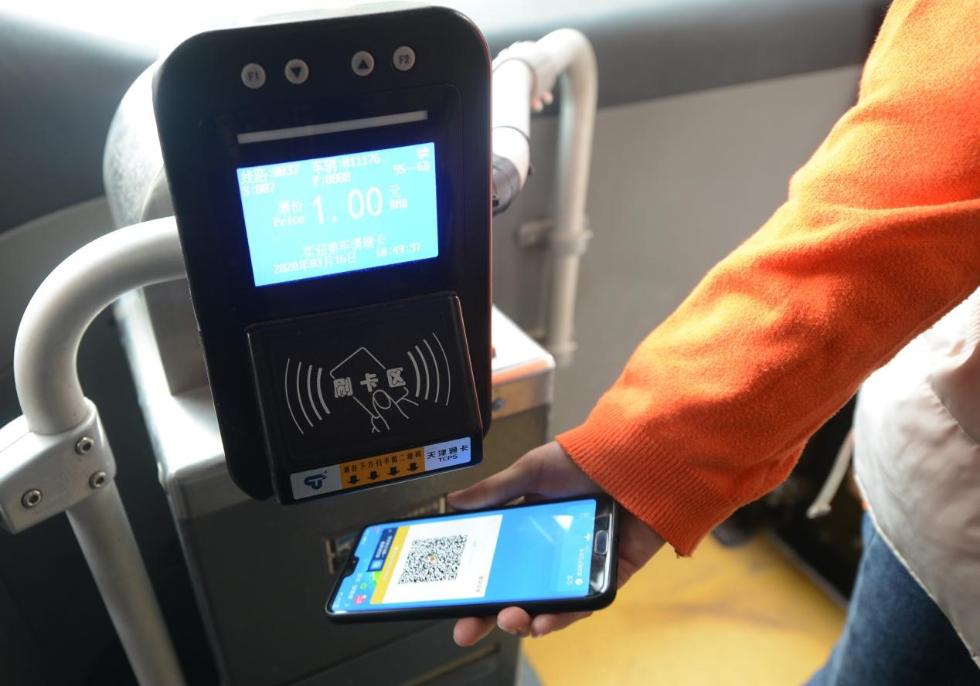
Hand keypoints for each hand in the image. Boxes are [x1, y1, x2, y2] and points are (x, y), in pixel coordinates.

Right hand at [448, 441, 664, 645]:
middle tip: (469, 627)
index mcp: (531, 530)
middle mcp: (554, 552)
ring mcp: (580, 567)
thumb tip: (453, 502)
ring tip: (511, 621)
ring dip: (526, 620)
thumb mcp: (531, 471)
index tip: (450, 601)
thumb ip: (494, 490)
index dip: (474, 585)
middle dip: (492, 615)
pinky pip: (584, 604)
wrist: (633, 458)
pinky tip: (544, 621)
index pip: (497, 564)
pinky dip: (564, 615)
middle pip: (519, 593)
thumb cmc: (583, 459)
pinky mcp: (608, 577)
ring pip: (549, 606)